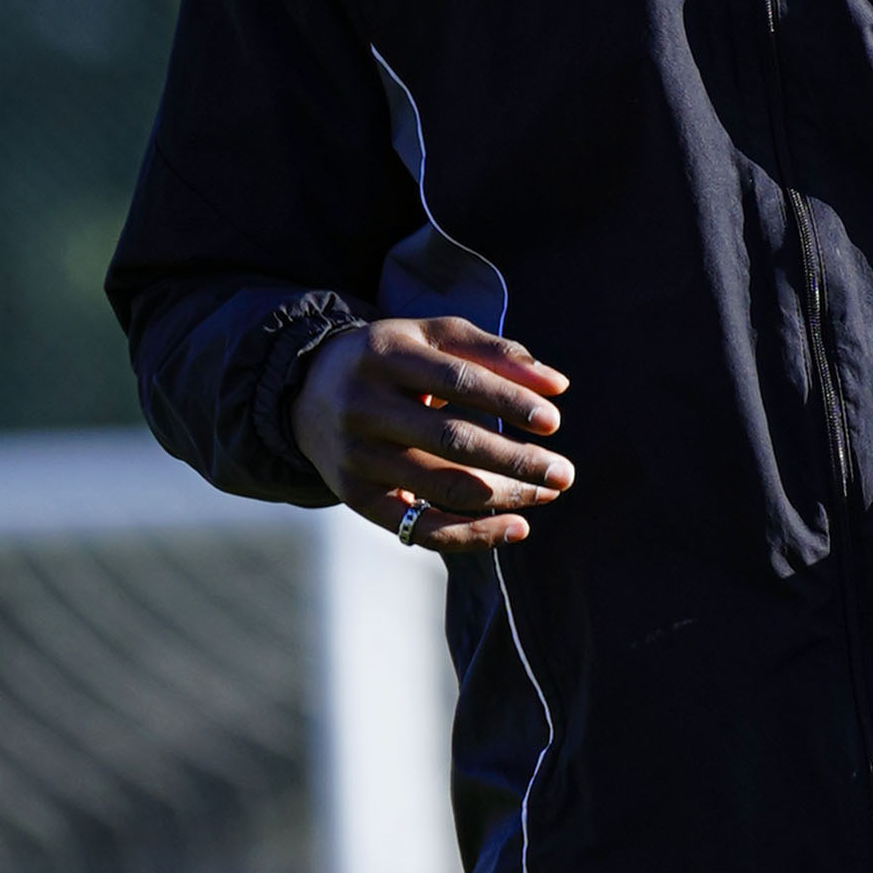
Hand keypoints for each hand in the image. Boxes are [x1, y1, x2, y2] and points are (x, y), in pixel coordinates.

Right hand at [290, 315, 573, 551]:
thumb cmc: (393, 361)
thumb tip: (557, 387)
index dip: (508, 402)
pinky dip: (473, 535)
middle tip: (565, 472)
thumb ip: (495, 353)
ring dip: (506, 497)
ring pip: (443, 488)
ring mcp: (356, 457)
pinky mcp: (356, 498)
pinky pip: (420, 529)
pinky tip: (517, 527)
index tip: (553, 421)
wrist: (308, 391)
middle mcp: (363, 406)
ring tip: (547, 492)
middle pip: (452, 440)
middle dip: (516, 460)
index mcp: (384, 354)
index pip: (457, 380)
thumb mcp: (433, 338)